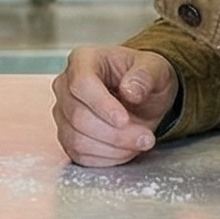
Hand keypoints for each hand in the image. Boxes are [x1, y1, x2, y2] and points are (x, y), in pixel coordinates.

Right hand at [52, 45, 178, 166]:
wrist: (141, 97)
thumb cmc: (143, 78)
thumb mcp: (156, 69)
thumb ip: (145, 76)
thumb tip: (130, 91)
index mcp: (83, 60)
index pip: (82, 84)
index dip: (102, 105)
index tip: (125, 119)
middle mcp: (65, 85)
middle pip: (78, 117)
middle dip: (115, 134)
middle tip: (146, 137)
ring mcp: (63, 113)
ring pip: (77, 140)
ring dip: (113, 149)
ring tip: (140, 143)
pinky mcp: (67, 136)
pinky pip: (80, 155)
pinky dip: (107, 158)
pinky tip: (127, 150)